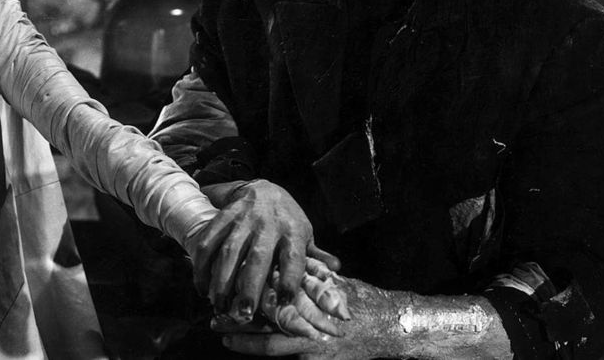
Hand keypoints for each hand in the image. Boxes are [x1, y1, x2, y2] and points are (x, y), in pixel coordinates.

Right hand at [187, 180, 339, 323]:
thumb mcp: (306, 233)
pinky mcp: (223, 216)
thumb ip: (317, 255)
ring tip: (218, 304)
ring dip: (221, 279)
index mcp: (293, 231)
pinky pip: (208, 240)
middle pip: (258, 257)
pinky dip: (201, 263)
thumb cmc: (287, 218)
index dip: (290, 279)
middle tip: (243, 313)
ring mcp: (243, 219)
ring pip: (229, 250)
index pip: (293, 257)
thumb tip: (336, 269)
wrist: (263, 187)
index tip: (285, 302)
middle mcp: (268, 224)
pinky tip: (201, 285)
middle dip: (249, 286)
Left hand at [214, 273, 398, 358]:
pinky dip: (263, 353)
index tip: (227, 283)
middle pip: (264, 317)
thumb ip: (311, 271)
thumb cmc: (361, 300)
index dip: (248, 287)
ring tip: (223, 337)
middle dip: (239, 318)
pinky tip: (245, 352)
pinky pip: (283, 355)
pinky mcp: (314, 359)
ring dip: (244, 340)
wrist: (388, 326)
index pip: (271, 288)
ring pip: (270, 342)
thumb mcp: (334, 281)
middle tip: (215, 316)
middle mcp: (308, 316)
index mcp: (309, 292)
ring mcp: (311, 341)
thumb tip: (293, 254)